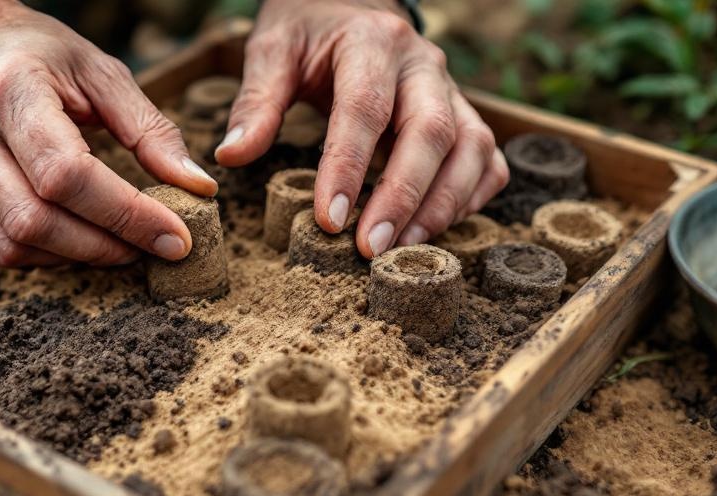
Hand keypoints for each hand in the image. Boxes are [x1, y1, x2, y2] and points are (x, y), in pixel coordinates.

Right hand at [0, 0, 217, 266]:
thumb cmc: (39, 55)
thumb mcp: (101, 72)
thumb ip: (151, 130)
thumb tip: (198, 187)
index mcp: (9, 90)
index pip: (66, 173)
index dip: (125, 214)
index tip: (176, 237)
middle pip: (36, 219)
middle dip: (107, 245)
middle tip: (156, 247)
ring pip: (16, 244)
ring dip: (81, 256)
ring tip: (124, 244)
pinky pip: (1, 248)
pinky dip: (50, 254)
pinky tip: (81, 238)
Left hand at [216, 0, 508, 257]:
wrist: (353, 4)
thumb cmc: (311, 33)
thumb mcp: (274, 50)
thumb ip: (256, 102)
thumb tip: (230, 156)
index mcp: (372, 43)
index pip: (365, 108)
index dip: (349, 168)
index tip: (330, 220)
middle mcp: (422, 66)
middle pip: (432, 131)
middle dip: (404, 196)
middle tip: (372, 248)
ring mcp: (452, 91)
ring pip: (471, 148)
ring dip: (443, 205)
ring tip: (403, 250)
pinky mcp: (465, 115)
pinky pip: (486, 159)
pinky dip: (471, 197)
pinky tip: (436, 228)